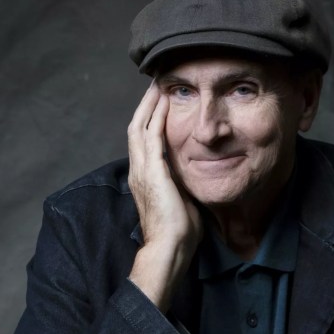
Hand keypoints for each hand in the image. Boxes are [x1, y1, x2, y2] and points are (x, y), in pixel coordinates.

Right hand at [127, 84, 202, 309]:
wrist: (169, 249)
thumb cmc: (178, 233)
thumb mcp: (182, 200)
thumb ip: (183, 183)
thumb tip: (196, 174)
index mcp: (144, 177)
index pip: (143, 140)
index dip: (150, 119)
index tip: (161, 101)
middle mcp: (138, 170)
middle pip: (136, 127)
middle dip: (146, 104)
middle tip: (156, 84)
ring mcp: (143, 171)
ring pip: (140, 127)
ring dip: (149, 105)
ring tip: (158, 85)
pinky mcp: (153, 173)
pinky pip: (152, 138)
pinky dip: (157, 118)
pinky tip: (165, 104)